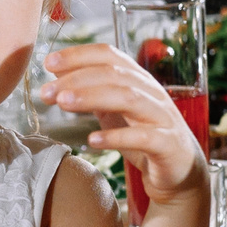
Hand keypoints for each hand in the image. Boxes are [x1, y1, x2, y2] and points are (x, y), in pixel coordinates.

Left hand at [38, 44, 206, 207]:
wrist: (180, 172)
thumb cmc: (143, 136)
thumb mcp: (114, 110)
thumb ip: (91, 91)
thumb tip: (57, 74)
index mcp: (138, 79)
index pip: (109, 55)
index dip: (79, 55)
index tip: (49, 63)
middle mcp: (151, 92)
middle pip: (114, 74)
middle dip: (77, 79)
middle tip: (46, 92)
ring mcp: (162, 117)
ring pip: (128, 98)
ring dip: (92, 97)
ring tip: (63, 104)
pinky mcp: (168, 144)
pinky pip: (143, 137)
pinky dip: (116, 137)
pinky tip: (92, 140)